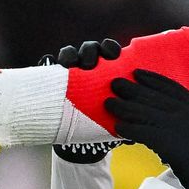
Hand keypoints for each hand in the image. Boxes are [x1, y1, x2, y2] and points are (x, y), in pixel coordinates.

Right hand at [50, 38, 124, 162]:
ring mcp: (69, 70)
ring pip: (69, 53)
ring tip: (72, 66)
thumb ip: (127, 113)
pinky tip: (52, 65)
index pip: (109, 49)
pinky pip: (48, 63)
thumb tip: (140, 123)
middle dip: (90, 52)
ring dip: (71, 56)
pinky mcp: (52, 77)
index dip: (111, 48)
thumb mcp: (117, 117)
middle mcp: (87, 65)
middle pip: (89, 48)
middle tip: (91, 65)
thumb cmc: (103, 124)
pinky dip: (48, 61)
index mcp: (106, 68)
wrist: (81, 140)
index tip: (114, 56)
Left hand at [105, 70, 188, 188]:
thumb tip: (172, 120)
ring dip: (124, 107)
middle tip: (115, 83)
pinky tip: (118, 127)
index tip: (137, 73)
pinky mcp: (170, 143)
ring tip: (109, 103)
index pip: (172, 88)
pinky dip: (129, 128)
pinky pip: (143, 132)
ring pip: (145, 112)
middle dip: (133, 89)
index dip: (152, 79)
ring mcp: (180, 127)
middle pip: (154, 97)